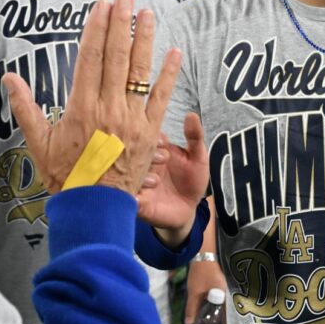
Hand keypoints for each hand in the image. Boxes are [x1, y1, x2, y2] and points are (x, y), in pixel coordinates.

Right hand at [2, 0, 181, 195]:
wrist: (93, 208)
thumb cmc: (65, 176)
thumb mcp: (38, 142)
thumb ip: (25, 107)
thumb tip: (8, 78)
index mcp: (81, 108)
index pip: (90, 58)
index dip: (96, 29)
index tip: (100, 7)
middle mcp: (108, 109)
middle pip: (117, 57)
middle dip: (121, 23)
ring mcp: (132, 120)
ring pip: (140, 72)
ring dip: (145, 40)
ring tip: (148, 13)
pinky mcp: (150, 133)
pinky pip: (162, 98)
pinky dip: (169, 75)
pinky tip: (174, 52)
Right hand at [136, 112, 208, 241]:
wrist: (188, 208)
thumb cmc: (192, 179)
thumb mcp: (198, 157)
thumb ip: (195, 137)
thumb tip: (191, 115)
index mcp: (155, 148)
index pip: (146, 135)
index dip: (151, 137)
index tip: (160, 143)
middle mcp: (142, 162)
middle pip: (134, 153)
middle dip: (144, 156)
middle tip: (162, 161)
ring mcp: (136, 180)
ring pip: (127, 174)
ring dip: (140, 176)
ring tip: (156, 181)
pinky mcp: (135, 199)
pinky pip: (126, 196)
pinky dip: (131, 196)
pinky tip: (141, 197)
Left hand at [184, 256, 229, 323]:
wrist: (205, 252)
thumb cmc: (201, 272)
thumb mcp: (194, 291)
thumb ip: (192, 308)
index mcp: (224, 298)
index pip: (226, 321)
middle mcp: (227, 295)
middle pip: (226, 317)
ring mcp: (224, 291)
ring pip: (222, 310)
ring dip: (219, 320)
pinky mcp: (220, 287)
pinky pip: (219, 303)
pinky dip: (215, 311)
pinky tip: (210, 315)